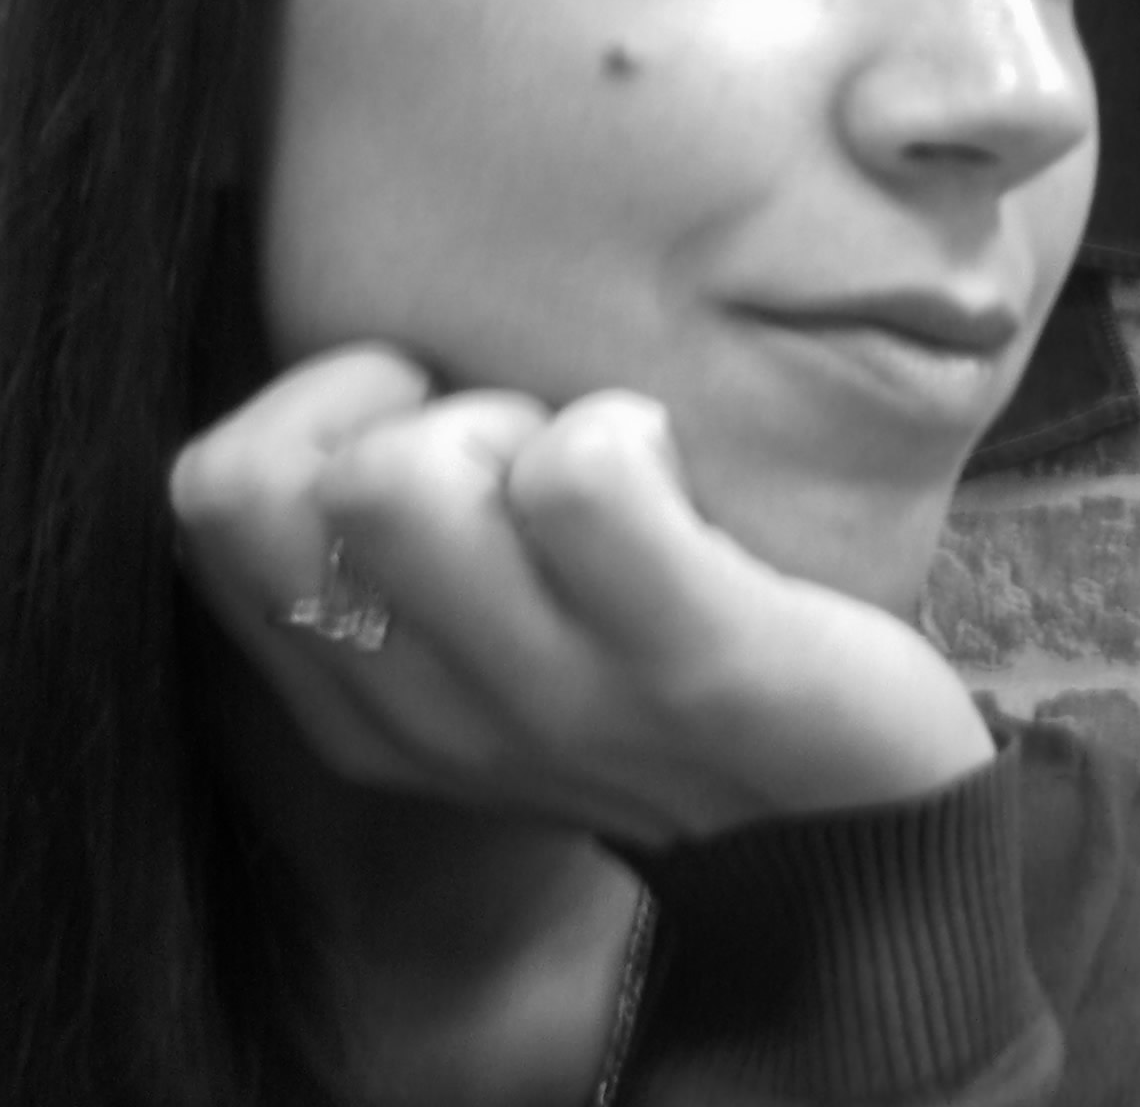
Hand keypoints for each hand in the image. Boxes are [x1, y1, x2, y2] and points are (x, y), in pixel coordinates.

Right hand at [170, 347, 995, 844]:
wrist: (859, 824)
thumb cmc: (656, 672)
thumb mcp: (490, 638)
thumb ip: (392, 547)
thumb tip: (348, 381)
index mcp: (366, 705)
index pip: (215, 499)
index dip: (311, 411)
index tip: (426, 420)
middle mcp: (434, 720)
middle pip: (285, 483)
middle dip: (407, 409)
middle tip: (522, 445)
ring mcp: (560, 701)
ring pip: (406, 476)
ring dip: (509, 420)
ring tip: (598, 468)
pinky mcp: (697, 663)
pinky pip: (582, 475)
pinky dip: (625, 426)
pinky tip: (675, 467)